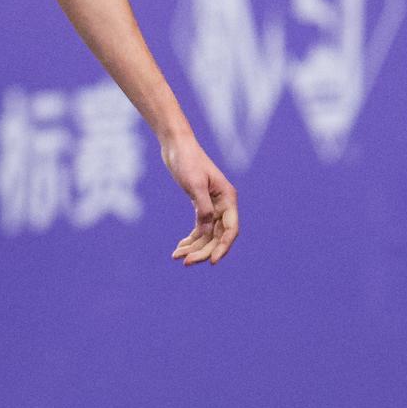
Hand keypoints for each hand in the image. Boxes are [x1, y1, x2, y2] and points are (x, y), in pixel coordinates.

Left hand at [163, 134, 237, 265]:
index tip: (212, 261)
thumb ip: (203, 207)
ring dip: (194, 247)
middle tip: (186, 262)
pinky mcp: (200, 204)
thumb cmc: (187, 160)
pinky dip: (190, 238)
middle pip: (217, 236)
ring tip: (177, 256)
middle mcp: (223, 204)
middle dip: (203, 251)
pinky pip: (199, 227)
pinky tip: (180, 247)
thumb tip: (207, 228)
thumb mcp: (195, 184)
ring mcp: (212, 205)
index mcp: (228, 198)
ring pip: (207, 234)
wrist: (176, 145)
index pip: (230, 230)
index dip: (223, 247)